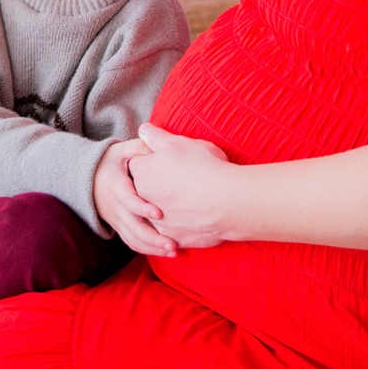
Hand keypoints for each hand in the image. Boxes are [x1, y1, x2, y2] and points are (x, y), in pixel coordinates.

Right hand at [93, 138, 179, 257]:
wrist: (84, 178)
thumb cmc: (108, 161)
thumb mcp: (120, 150)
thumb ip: (139, 147)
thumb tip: (157, 144)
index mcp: (116, 186)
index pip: (128, 200)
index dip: (142, 208)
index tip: (159, 214)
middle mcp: (115, 206)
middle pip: (132, 227)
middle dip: (153, 238)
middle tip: (173, 245)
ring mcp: (116, 219)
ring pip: (132, 239)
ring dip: (152, 248)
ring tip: (173, 251)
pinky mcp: (118, 226)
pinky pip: (131, 242)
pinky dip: (146, 249)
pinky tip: (164, 252)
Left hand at [128, 122, 233, 249]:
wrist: (229, 202)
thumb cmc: (204, 167)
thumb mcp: (179, 142)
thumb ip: (156, 136)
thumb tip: (144, 130)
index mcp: (143, 174)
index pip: (138, 163)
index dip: (153, 160)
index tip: (171, 161)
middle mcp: (144, 200)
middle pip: (145, 188)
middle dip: (159, 183)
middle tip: (184, 177)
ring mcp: (158, 223)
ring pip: (158, 212)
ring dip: (169, 206)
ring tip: (192, 197)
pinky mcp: (174, 238)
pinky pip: (173, 231)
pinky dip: (182, 225)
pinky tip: (197, 216)